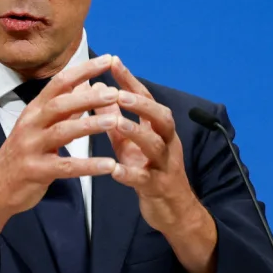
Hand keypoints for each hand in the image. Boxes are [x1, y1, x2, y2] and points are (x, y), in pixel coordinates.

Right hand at [0, 54, 120, 261]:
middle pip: (59, 104)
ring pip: (62, 132)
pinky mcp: (36, 171)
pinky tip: (109, 166)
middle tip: (115, 92)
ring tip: (114, 122)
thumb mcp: (40, 127)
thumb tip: (88, 85)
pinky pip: (66, 167)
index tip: (108, 60)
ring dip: (89, 125)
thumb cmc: (23, 154)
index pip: (59, 83)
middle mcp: (31, 124)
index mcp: (34, 110)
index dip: (83, 70)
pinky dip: (88, 166)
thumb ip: (64, 110)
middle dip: (88, 97)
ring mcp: (31, 147)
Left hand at [96, 57, 216, 272]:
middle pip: (161, 117)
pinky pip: (146, 180)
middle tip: (119, 93)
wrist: (173, 211)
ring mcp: (164, 166)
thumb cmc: (148, 170)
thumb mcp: (129, 143)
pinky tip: (115, 170)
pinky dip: (131, 174)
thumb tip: (98, 89)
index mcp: (158, 129)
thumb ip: (115, 118)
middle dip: (141, 104)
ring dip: (136, 133)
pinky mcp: (158, 189)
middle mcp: (166, 143)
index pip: (147, 98)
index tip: (113, 61)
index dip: (131, 81)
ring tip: (116, 123)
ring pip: (156, 145)